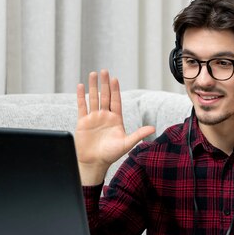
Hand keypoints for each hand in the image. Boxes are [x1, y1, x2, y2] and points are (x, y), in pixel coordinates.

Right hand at [75, 69, 154, 184]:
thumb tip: (152, 128)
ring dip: (93, 86)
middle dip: (104, 84)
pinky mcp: (83, 122)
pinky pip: (82, 106)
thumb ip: (138, 134)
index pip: (116, 101)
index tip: (114, 79)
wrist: (94, 163)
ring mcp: (94, 118)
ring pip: (93, 98)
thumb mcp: (126, 143)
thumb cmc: (111, 155)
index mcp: (116, 119)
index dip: (115, 90)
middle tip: (104, 71)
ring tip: (93, 74)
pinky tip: (80, 86)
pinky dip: (81, 96)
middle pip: (105, 96)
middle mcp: (105, 116)